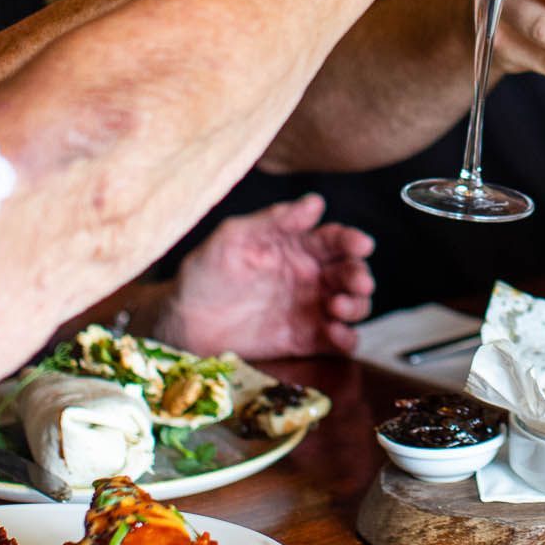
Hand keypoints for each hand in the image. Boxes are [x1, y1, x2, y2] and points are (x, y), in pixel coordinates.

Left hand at [155, 194, 374, 357]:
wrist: (183, 323)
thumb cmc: (205, 272)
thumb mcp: (234, 237)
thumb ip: (273, 221)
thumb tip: (315, 203)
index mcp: (296, 247)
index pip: (334, 239)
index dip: (351, 240)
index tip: (361, 245)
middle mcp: (309, 276)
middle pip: (349, 273)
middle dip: (359, 276)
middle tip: (357, 283)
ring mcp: (309, 309)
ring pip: (352, 305)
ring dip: (357, 306)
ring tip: (338, 308)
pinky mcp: (305, 340)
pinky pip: (337, 340)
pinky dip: (346, 338)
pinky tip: (336, 334)